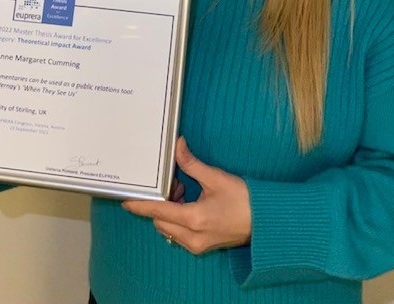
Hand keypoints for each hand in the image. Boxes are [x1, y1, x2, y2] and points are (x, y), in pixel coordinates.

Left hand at [123, 137, 250, 254]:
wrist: (267, 221)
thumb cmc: (244, 199)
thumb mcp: (216, 177)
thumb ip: (191, 163)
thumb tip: (177, 146)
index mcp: (193, 218)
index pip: (157, 211)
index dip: (139, 205)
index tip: (125, 200)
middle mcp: (192, 236)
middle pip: (160, 221)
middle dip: (160, 203)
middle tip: (173, 183)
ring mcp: (197, 245)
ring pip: (169, 229)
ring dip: (169, 211)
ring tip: (184, 190)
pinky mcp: (203, 246)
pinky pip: (180, 234)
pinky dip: (178, 219)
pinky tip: (191, 203)